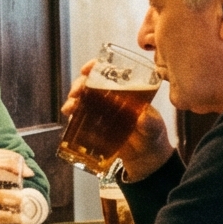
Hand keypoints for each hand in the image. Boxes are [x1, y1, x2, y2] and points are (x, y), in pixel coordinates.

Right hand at [63, 62, 172, 179]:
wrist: (146, 157)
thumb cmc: (153, 134)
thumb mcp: (154, 126)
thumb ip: (149, 121)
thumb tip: (143, 117)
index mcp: (128, 90)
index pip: (111, 71)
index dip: (96, 66)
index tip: (86, 69)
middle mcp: (112, 97)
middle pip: (91, 83)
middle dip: (80, 84)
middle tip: (76, 92)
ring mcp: (102, 111)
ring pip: (83, 98)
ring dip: (73, 99)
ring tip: (70, 107)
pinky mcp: (95, 125)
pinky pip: (80, 116)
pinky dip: (72, 114)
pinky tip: (69, 116)